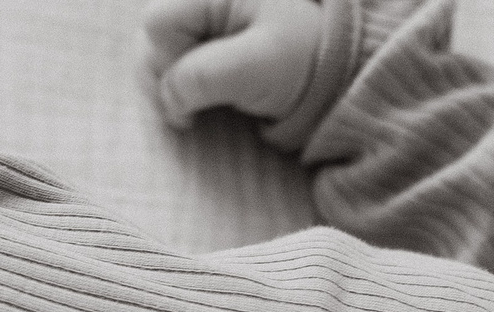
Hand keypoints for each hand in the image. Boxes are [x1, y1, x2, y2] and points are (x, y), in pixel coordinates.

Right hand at [142, 0, 325, 128]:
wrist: (339, 74)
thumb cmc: (304, 63)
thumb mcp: (256, 68)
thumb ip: (203, 76)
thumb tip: (168, 96)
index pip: (159, 24)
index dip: (167, 63)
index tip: (195, 96)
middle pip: (153, 36)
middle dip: (164, 75)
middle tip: (187, 113)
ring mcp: (205, 17)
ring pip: (160, 49)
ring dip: (171, 82)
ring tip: (193, 110)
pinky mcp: (210, 39)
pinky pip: (177, 57)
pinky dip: (182, 81)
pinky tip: (198, 100)